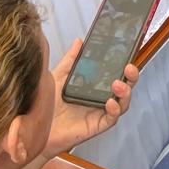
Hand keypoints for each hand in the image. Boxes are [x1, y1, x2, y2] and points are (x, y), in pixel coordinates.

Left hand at [44, 38, 137, 157]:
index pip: (116, 73)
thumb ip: (70, 60)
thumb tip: (79, 41)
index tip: (127, 53)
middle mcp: (101, 98)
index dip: (124, 63)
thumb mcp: (59, 77)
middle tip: (129, 68)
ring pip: (123, 103)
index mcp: (96, 85)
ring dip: (125, 93)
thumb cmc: (48, 103)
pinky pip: (111, 118)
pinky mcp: (96, 125)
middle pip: (125, 86)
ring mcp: (100, 112)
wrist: (36, 126)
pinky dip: (114, 110)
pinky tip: (110, 102)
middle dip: (132, 77)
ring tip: (118, 84)